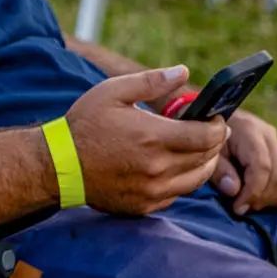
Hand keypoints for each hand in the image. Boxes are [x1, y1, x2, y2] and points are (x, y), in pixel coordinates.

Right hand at [63, 67, 226, 215]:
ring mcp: (151, 190)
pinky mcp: (143, 205)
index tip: (215, 118)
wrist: (58, 165)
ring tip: (196, 150)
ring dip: (203, 164)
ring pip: (196, 180)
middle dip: (214, 143)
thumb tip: (184, 72)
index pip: (208, 136)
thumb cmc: (84, 125)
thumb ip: (151, 81)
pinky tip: (171, 168)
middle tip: (209, 131)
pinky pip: (176, 195)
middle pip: (207, 158)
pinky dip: (181, 181)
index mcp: (154, 137)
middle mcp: (157, 167)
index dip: (218, 126)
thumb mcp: (112, 92)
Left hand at [214, 111, 276, 214]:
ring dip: (270, 197)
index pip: (262, 167)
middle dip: (261, 197)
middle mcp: (268, 136)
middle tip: (242, 208)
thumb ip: (219, 170)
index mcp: (250, 132)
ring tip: (248, 204)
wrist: (210, 117)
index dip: (253, 192)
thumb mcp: (205, 151)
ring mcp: (276, 143)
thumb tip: (234, 191)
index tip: (238, 208)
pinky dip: (276, 193)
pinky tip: (258, 199)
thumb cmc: (204, 137)